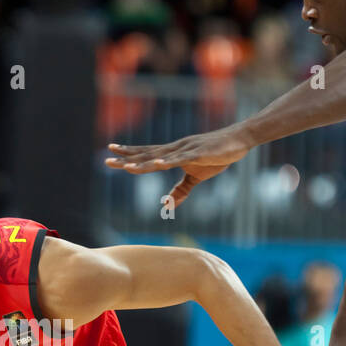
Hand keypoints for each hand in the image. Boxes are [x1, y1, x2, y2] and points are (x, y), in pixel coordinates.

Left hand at [106, 126, 252, 205]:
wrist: (238, 141)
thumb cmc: (217, 156)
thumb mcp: (197, 176)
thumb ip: (181, 190)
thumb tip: (167, 205)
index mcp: (173, 154)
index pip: (147, 154)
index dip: (129, 154)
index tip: (111, 154)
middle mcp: (175, 149)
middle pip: (147, 154)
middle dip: (127, 158)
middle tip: (107, 160)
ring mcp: (185, 150)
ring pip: (160, 157)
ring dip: (143, 162)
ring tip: (126, 166)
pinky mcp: (198, 153)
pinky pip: (180, 159)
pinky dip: (168, 161)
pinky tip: (157, 164)